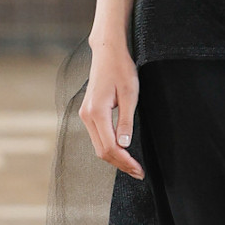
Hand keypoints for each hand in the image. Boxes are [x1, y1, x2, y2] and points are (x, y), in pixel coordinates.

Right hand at [79, 39, 144, 178]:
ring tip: (132, 165)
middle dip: (120, 164)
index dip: (125, 161)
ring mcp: (85, 114)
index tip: (139, 169)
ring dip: (114, 157)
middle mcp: (87, 116)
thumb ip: (126, 122)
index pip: (110, 147)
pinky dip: (109, 147)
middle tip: (138, 172)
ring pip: (98, 146)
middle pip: (101, 151)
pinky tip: (122, 151)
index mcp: (97, 112)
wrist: (107, 52)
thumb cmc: (121, 69)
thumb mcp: (130, 95)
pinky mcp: (88, 112)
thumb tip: (124, 146)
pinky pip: (97, 136)